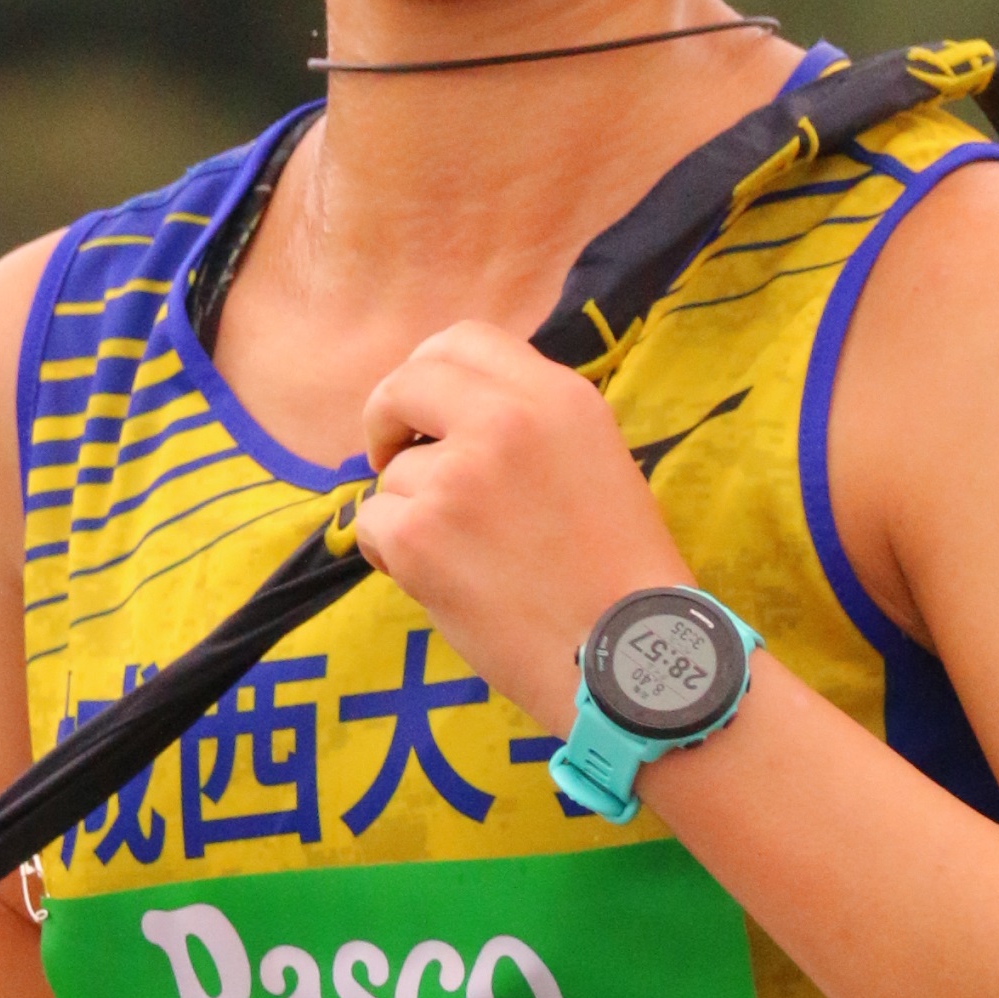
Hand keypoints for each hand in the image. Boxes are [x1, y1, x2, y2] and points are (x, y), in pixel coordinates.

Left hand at [353, 323, 692, 724]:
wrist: (628, 658)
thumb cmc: (616, 575)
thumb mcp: (594, 460)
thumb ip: (529, 422)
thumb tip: (448, 413)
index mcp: (558, 397)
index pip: (463, 338)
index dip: (431, 370)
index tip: (426, 410)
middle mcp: (505, 421)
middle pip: (406, 382)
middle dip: (388, 417)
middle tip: (394, 456)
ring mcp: (457, 475)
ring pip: (392, 472)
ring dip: (409, 510)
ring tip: (466, 558)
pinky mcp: (420, 534)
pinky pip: (370, 523)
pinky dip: (389, 554)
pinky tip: (440, 582)